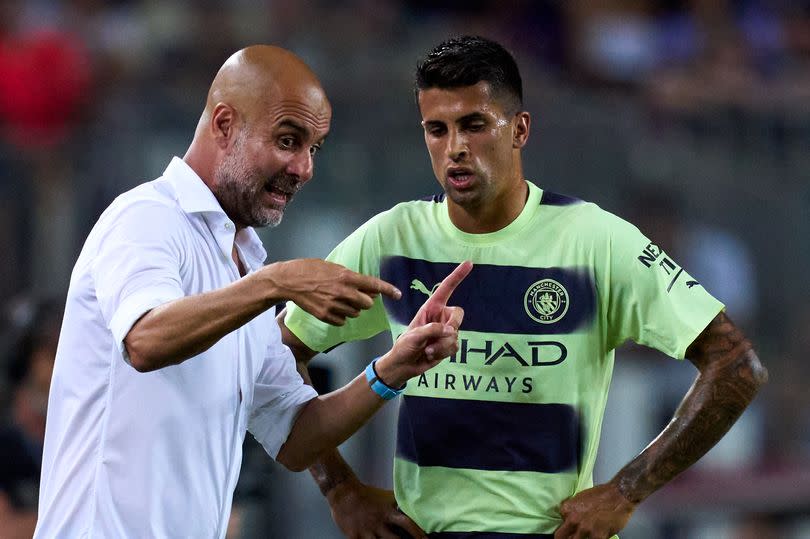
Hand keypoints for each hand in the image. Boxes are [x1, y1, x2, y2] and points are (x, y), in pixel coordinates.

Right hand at [265, 259, 400, 324]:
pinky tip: (332, 307)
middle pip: (367, 303)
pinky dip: (341, 316)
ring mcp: (334, 305)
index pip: (374, 284)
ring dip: (352, 308)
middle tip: (358, 296)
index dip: (389, 290)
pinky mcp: (325, 315)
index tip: (398, 294)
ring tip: (339, 299)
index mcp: (346, 277)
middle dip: (366, 301)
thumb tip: (366, 286)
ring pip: (355, 313)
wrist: (288, 281)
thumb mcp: (333, 267)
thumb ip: (350, 277)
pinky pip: (342, 321)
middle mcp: (343, 292)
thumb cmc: (309, 269)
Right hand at [326, 478, 425, 538]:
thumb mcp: (385, 496)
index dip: (417, 532)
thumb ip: (397, 503)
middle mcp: (378, 523)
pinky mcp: (354, 537)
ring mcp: (366, 531)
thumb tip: (413, 506)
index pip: (406, 523)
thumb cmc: (366, 494)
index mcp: (387, 512)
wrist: (343, 493)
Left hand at [376, 261, 471, 386]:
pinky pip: (455, 346)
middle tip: (440, 335)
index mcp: (431, 307)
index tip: (469, 263)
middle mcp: (441, 316)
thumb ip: (432, 330)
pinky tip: (431, 355)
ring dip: (442, 345)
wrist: (405, 365)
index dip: (457, 276)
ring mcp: (446, 331)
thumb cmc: (405, 346)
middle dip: (451, 326)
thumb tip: (450, 331)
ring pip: (455, 334)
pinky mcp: (448, 344)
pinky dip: (443, 352)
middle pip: (458, 314)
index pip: (446, 288)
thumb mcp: (415, 335)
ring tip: (427, 350)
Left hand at [554, 483, 635, 538]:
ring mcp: (585, 529)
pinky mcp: (598, 536)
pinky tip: (598, 536)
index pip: (559, 527)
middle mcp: (573, 520)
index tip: (570, 533)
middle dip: (567, 538)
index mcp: (567, 510)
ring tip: (587, 534)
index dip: (566, 531)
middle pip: (562, 537)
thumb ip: (572, 511)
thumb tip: (568, 521)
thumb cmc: (601, 494)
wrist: (618, 494)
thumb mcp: (579, 498)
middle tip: (573, 536)